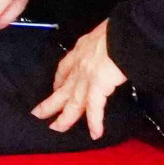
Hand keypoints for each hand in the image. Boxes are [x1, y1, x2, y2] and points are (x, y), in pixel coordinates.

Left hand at [31, 20, 125, 139]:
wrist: (125, 32)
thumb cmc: (119, 30)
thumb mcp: (104, 33)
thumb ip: (102, 43)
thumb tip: (110, 46)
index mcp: (81, 51)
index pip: (65, 69)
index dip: (59, 81)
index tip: (55, 89)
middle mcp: (80, 65)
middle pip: (63, 89)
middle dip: (50, 103)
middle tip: (38, 114)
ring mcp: (87, 77)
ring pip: (73, 102)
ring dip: (64, 118)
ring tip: (55, 129)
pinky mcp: (98, 87)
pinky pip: (94, 109)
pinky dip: (94, 122)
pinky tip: (95, 134)